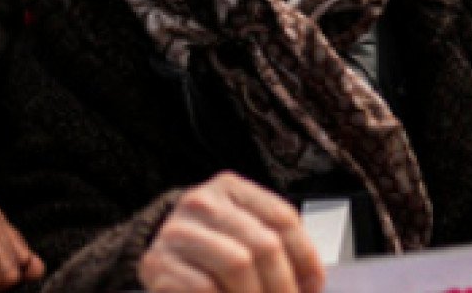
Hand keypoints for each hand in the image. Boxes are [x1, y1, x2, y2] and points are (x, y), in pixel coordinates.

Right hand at [137, 174, 325, 292]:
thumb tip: (312, 285)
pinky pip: (205, 287)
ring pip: (238, 263)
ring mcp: (177, 232)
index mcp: (229, 188)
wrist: (161, 266)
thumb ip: (276, 249)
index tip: (313, 287)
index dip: (307, 258)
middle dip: (284, 287)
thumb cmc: (211, 256)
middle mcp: (202, 202)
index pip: (283, 218)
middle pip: (264, 244)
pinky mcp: (158, 264)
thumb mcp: (243, 237)